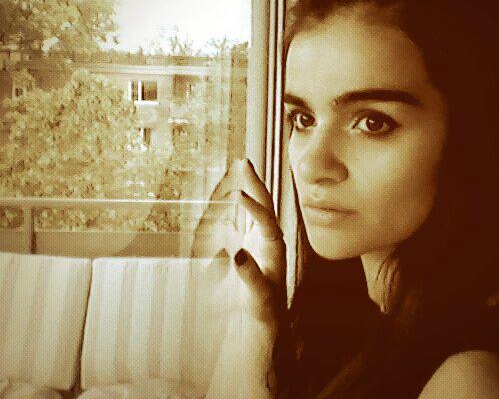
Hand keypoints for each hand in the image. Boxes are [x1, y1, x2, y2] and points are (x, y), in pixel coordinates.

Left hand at [206, 159, 284, 397]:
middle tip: (246, 166)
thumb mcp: (227, 265)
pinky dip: (249, 271)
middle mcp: (270, 257)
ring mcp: (271, 278)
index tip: (242, 160)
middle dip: (258, 189)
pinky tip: (237, 257)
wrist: (254, 344)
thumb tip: (221, 206)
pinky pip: (259, 286)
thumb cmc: (240, 303)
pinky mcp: (265, 303)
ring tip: (241, 198)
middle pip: (268, 215)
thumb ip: (225, 237)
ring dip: (257, 218)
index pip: (259, 209)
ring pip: (272, 242)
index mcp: (260, 246)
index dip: (253, 185)